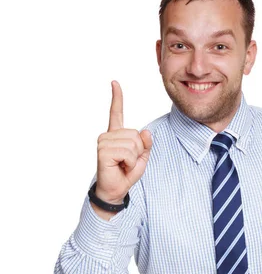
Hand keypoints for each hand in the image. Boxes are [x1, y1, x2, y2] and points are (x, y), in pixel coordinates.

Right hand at [96, 81, 152, 202]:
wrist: (115, 190)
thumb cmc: (126, 173)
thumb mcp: (142, 157)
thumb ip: (146, 144)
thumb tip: (146, 132)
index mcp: (116, 134)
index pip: (116, 112)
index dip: (117, 98)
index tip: (114, 82)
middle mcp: (108, 135)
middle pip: (136, 134)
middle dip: (139, 151)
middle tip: (127, 162)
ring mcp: (104, 142)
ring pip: (133, 143)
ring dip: (134, 158)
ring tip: (123, 165)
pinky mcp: (103, 151)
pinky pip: (128, 152)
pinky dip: (130, 163)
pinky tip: (121, 167)